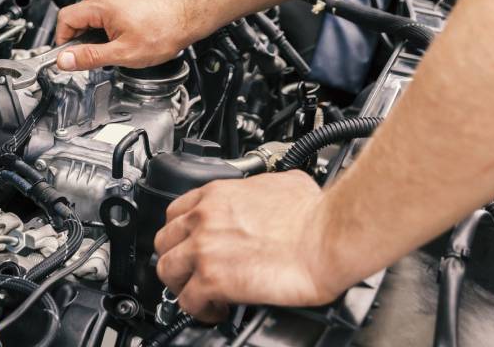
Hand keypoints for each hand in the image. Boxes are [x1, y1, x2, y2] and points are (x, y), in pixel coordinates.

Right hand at [54, 0, 196, 70]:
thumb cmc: (161, 33)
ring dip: (92, 37)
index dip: (64, 42)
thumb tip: (65, 61)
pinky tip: (117, 41)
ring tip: (110, 49)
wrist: (185, 20)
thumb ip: (89, 57)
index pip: (65, 20)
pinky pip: (100, 16)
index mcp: (100, 5)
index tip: (70, 57)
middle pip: (75, 19)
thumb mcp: (122, 53)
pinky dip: (102, 31)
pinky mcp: (120, 1)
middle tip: (93, 58)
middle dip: (80, 41)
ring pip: (88, 19)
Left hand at [153, 171, 347, 321]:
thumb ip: (261, 190)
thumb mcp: (283, 183)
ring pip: (167, 271)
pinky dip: (199, 309)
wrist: (328, 237)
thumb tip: (271, 196)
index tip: (190, 244)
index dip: (182, 233)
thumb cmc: (316, 214)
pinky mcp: (213, 279)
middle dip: (176, 259)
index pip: (176, 213)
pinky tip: (217, 310)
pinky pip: (188, 301)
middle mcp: (204, 219)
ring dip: (182, 286)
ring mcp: (204, 249)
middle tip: (191, 271)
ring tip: (200, 294)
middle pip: (164, 242)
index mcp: (217, 196)